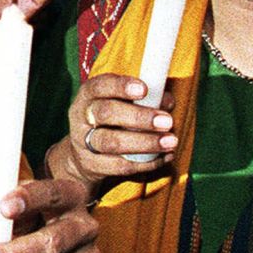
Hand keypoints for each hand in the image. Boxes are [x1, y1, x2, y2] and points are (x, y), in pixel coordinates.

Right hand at [52, 73, 176, 185]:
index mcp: (89, 95)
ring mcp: (84, 142)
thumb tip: (166, 101)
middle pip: (106, 113)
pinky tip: (164, 157)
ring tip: (170, 141)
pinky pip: (120, 166)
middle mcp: (82, 116)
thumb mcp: (120, 103)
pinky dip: (146, 163)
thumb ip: (144, 98)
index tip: (144, 89)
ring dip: (145, 142)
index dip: (121, 86)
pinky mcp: (92, 165)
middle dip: (139, 117)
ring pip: (112, 142)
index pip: (100, 86)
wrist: (83, 155)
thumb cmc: (109, 121)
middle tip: (167, 121)